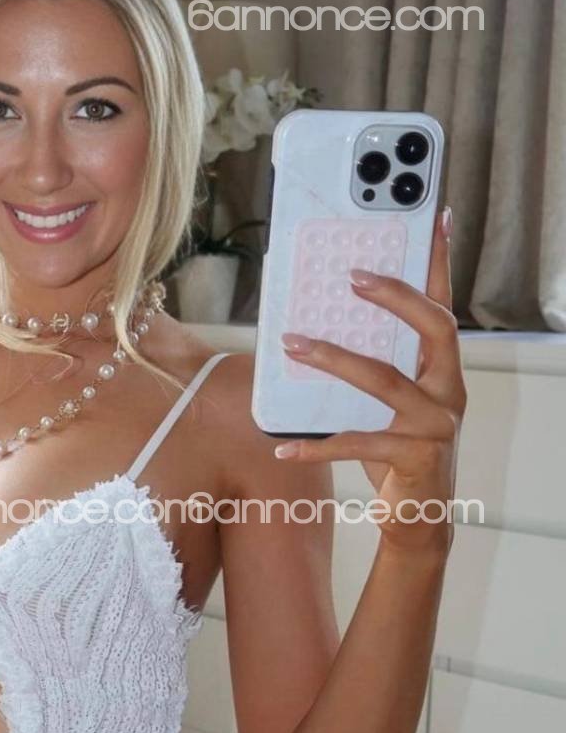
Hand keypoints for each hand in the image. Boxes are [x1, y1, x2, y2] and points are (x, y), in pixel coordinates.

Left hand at [275, 205, 465, 556]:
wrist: (419, 517)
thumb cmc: (398, 451)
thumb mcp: (388, 404)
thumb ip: (371, 367)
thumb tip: (313, 328)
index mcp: (443, 369)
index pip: (443, 305)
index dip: (440, 262)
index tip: (433, 215)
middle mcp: (449, 389)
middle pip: (432, 328)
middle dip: (394, 296)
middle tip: (351, 275)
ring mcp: (436, 424)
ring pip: (384, 380)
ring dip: (334, 359)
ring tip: (292, 344)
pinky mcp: (416, 458)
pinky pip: (359, 442)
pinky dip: (318, 444)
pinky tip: (283, 447)